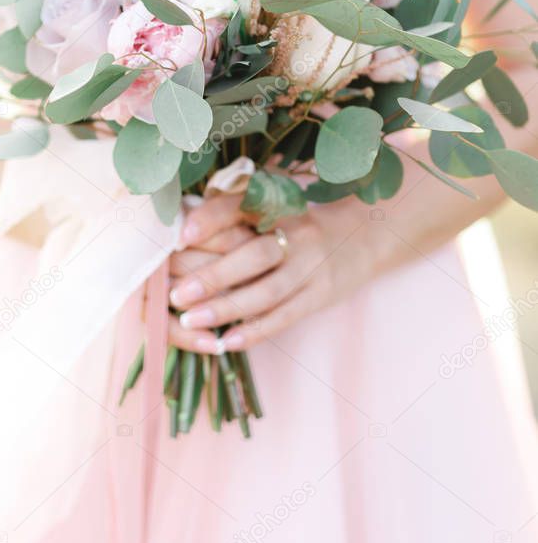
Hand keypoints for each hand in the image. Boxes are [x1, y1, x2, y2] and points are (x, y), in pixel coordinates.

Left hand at [168, 194, 371, 353]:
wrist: (367, 233)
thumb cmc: (304, 218)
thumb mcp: (278, 201)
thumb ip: (237, 209)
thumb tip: (183, 222)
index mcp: (280, 205)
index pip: (243, 207)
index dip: (213, 218)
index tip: (182, 234)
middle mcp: (296, 234)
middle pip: (253, 256)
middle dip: (212, 276)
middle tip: (175, 294)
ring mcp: (311, 267)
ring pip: (266, 292)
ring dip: (226, 308)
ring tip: (189, 320)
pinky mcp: (320, 294)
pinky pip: (285, 316)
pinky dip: (255, 330)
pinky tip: (226, 340)